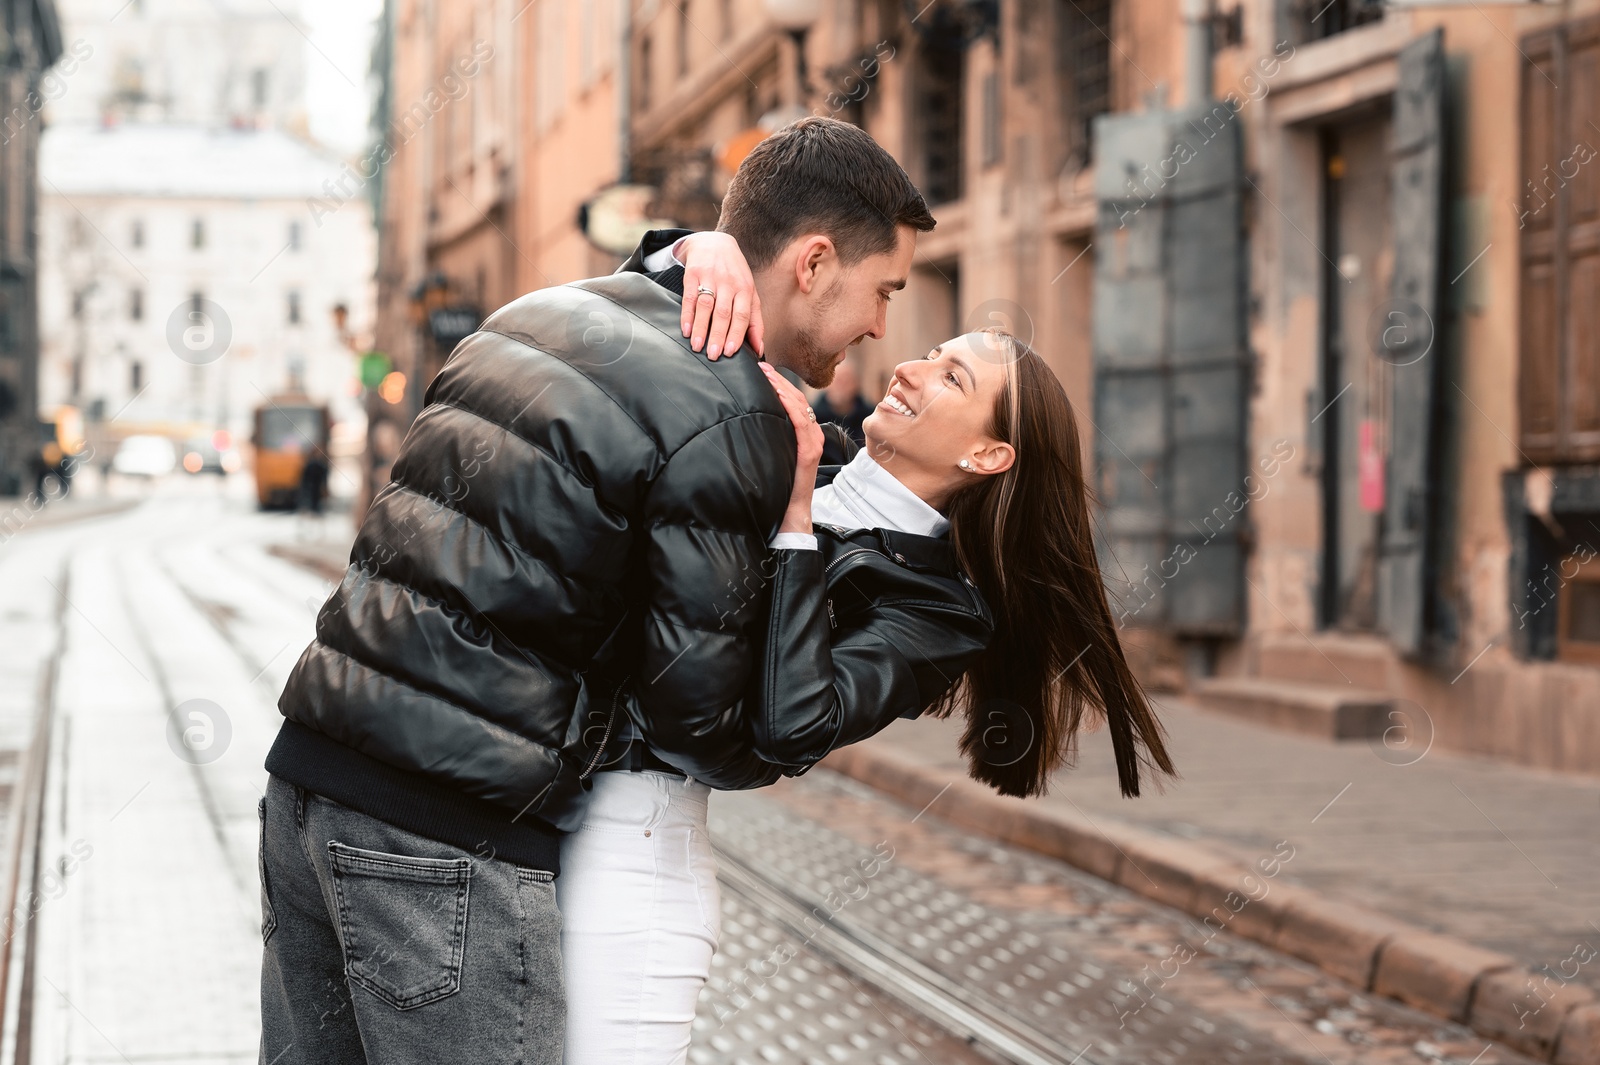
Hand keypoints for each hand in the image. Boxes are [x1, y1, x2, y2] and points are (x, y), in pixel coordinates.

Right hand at [679, 231, 764, 359]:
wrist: (714, 243)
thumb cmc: (734, 274)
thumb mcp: (749, 292)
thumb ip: (755, 320)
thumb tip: (759, 349)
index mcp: (745, 289)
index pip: (742, 315)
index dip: (736, 334)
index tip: (730, 352)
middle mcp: (729, 283)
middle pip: (724, 313)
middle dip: (718, 335)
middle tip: (713, 356)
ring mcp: (710, 278)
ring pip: (706, 306)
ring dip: (701, 328)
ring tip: (697, 347)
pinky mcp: (693, 274)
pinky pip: (689, 297)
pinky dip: (687, 315)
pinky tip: (685, 330)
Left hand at [759, 363, 821, 535]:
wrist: (791, 513)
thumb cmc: (779, 486)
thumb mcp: (772, 455)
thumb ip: (768, 438)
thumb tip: (747, 422)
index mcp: (805, 434)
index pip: (794, 401)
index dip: (780, 383)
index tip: (762, 370)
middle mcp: (812, 435)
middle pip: (797, 398)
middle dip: (779, 379)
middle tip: (761, 365)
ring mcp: (813, 443)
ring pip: (800, 406)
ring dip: (782, 387)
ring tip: (766, 373)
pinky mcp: (810, 452)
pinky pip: (801, 422)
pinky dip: (789, 405)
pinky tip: (777, 394)